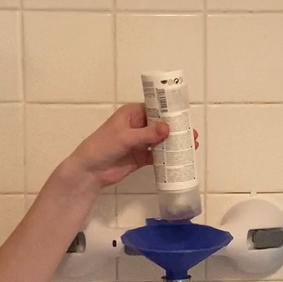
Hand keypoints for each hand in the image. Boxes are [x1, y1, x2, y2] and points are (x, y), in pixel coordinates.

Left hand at [60, 104, 199, 189]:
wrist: (90, 171)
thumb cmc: (103, 146)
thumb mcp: (125, 138)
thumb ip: (147, 134)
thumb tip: (168, 128)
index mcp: (132, 114)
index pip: (155, 110)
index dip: (170, 113)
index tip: (186, 117)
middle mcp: (138, 126)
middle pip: (161, 126)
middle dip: (176, 130)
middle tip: (192, 135)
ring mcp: (140, 143)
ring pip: (161, 141)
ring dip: (174, 144)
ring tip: (190, 147)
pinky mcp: (140, 158)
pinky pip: (157, 156)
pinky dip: (167, 158)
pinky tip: (179, 159)